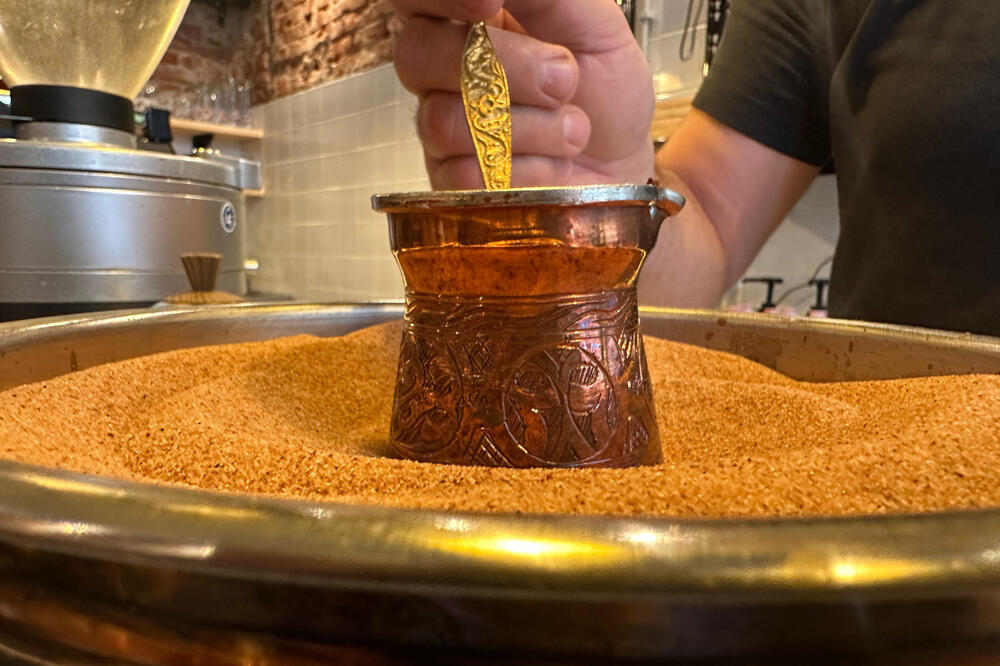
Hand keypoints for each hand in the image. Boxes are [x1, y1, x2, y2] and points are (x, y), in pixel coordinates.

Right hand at [392, 0, 654, 188]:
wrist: (622, 162)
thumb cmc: (604, 90)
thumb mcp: (593, 21)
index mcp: (466, 15)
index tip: (491, 3)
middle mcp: (441, 68)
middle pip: (416, 54)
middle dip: (506, 66)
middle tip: (564, 79)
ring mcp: (441, 126)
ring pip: (444, 121)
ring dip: (531, 128)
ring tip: (574, 128)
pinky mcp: (452, 183)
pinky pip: (466, 176)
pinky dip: (529, 170)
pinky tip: (554, 165)